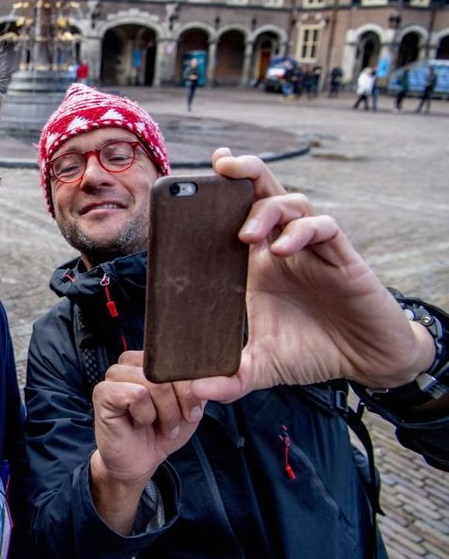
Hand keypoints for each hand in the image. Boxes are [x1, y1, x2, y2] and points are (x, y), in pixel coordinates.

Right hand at [89, 351, 203, 532]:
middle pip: (167, 370)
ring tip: (159, 425)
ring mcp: (114, 375)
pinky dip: (145, 415)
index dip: (192, 388)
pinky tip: (138, 424)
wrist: (140, 462)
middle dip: (180, 402)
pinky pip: (137, 395)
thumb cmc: (162, 432)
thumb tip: (211, 376)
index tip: (192, 412)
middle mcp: (130, 362)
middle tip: (174, 424)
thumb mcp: (190, 407)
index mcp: (150, 360)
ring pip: (154, 383)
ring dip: (165, 412)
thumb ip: (200, 387)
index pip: (179, 359)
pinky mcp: (103, 392)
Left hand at [190, 149, 435, 402]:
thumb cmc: (313, 352)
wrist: (366, 362)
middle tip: (221, 167)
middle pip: (263, 192)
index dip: (219, 192)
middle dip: (244, 173)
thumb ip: (231, 377)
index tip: (191, 176)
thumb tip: (194, 390)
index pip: (235, 215)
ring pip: (291, 202)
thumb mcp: (264, 367)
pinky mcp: (342, 257)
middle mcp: (282, 248)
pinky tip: (284, 249)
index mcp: (257, 264)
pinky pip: (323, 227)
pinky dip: (301, 231)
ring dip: (266, 210)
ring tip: (245, 235)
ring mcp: (312, 249)